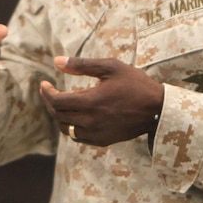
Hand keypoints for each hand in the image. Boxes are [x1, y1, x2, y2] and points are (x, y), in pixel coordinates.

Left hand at [40, 56, 163, 146]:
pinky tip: (74, 116)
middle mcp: (91, 121)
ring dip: (59, 117)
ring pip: (66, 129)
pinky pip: (78, 137)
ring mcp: (97, 134)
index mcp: (91, 102)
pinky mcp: (103, 141)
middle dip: (50, 103)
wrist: (157, 109)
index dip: (46, 93)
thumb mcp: (111, 67)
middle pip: (58, 116)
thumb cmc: (135, 84)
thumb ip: (82, 65)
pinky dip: (71, 127)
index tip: (44, 84)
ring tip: (60, 104)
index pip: (57, 102)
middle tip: (49, 92)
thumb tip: (57, 62)